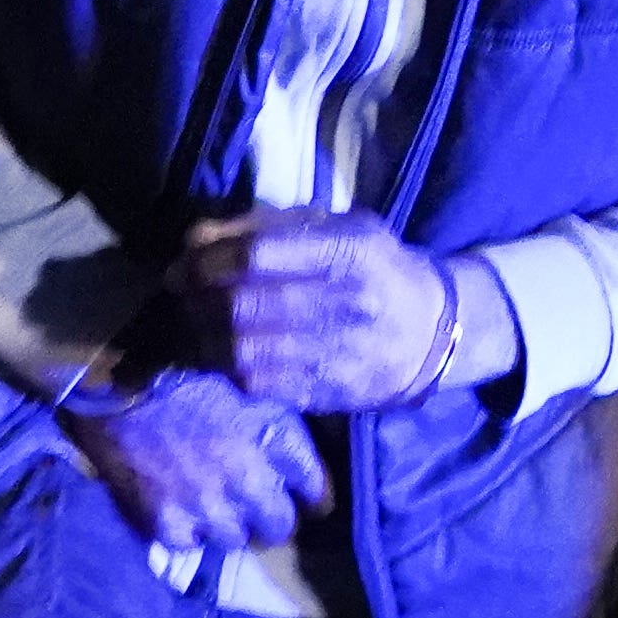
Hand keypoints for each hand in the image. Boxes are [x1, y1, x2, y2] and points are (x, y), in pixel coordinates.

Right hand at [58, 368, 328, 553]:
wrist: (123, 384)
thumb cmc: (192, 376)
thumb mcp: (254, 392)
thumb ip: (285, 432)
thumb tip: (309, 472)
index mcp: (273, 446)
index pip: (316, 494)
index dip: (312, 496)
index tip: (306, 497)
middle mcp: (246, 486)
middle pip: (279, 528)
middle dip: (272, 516)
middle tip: (255, 502)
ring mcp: (206, 510)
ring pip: (234, 539)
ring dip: (228, 523)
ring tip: (211, 500)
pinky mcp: (166, 525)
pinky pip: (191, 544)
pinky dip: (187, 529)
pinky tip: (177, 505)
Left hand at [182, 207, 466, 411]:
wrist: (433, 331)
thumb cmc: (376, 267)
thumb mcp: (336, 227)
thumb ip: (266, 226)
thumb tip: (196, 238)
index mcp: (349, 251)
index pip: (257, 255)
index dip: (207, 260)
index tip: (185, 264)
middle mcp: (347, 304)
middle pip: (242, 305)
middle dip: (198, 300)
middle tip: (183, 294)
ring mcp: (339, 353)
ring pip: (243, 350)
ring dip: (205, 337)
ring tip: (197, 323)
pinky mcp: (330, 392)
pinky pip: (258, 383)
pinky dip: (228, 367)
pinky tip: (224, 353)